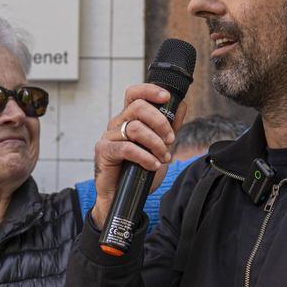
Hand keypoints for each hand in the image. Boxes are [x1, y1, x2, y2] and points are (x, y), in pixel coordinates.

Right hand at [91, 84, 187, 228]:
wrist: (123, 196)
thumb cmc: (138, 171)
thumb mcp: (160, 146)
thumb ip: (170, 127)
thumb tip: (182, 105)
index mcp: (129, 118)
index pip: (135, 94)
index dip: (149, 90)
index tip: (166, 97)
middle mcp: (117, 123)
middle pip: (138, 107)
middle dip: (160, 122)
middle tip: (170, 139)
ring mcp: (109, 136)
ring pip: (135, 128)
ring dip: (155, 143)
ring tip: (162, 157)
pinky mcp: (104, 151)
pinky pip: (127, 148)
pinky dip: (145, 157)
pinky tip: (153, 165)